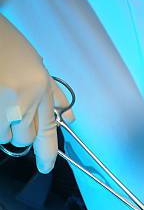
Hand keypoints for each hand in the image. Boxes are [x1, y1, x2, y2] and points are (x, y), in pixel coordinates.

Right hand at [0, 14, 72, 172]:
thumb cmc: (5, 43)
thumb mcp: (36, 65)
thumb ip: (53, 94)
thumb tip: (70, 118)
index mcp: (40, 88)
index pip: (49, 130)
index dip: (47, 153)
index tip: (47, 167)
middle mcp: (24, 98)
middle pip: (24, 139)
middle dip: (17, 132)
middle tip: (10, 110)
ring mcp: (4, 105)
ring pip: (4, 136)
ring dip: (1, 126)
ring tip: (0, 99)